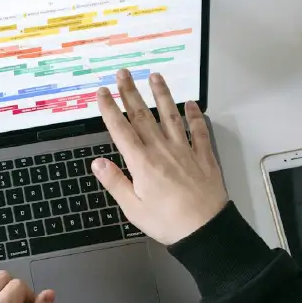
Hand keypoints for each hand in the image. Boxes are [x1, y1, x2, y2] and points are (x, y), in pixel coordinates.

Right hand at [93, 69, 228, 244]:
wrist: (204, 229)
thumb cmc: (167, 222)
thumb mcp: (133, 208)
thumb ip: (115, 182)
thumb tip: (97, 162)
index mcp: (142, 163)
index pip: (121, 130)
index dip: (109, 109)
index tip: (102, 93)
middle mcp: (162, 150)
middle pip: (143, 116)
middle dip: (130, 93)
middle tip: (123, 73)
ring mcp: (184, 150)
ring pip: (170, 116)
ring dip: (162, 95)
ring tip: (155, 76)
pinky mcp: (203, 156)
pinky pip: (199, 131)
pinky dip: (195, 116)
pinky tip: (191, 104)